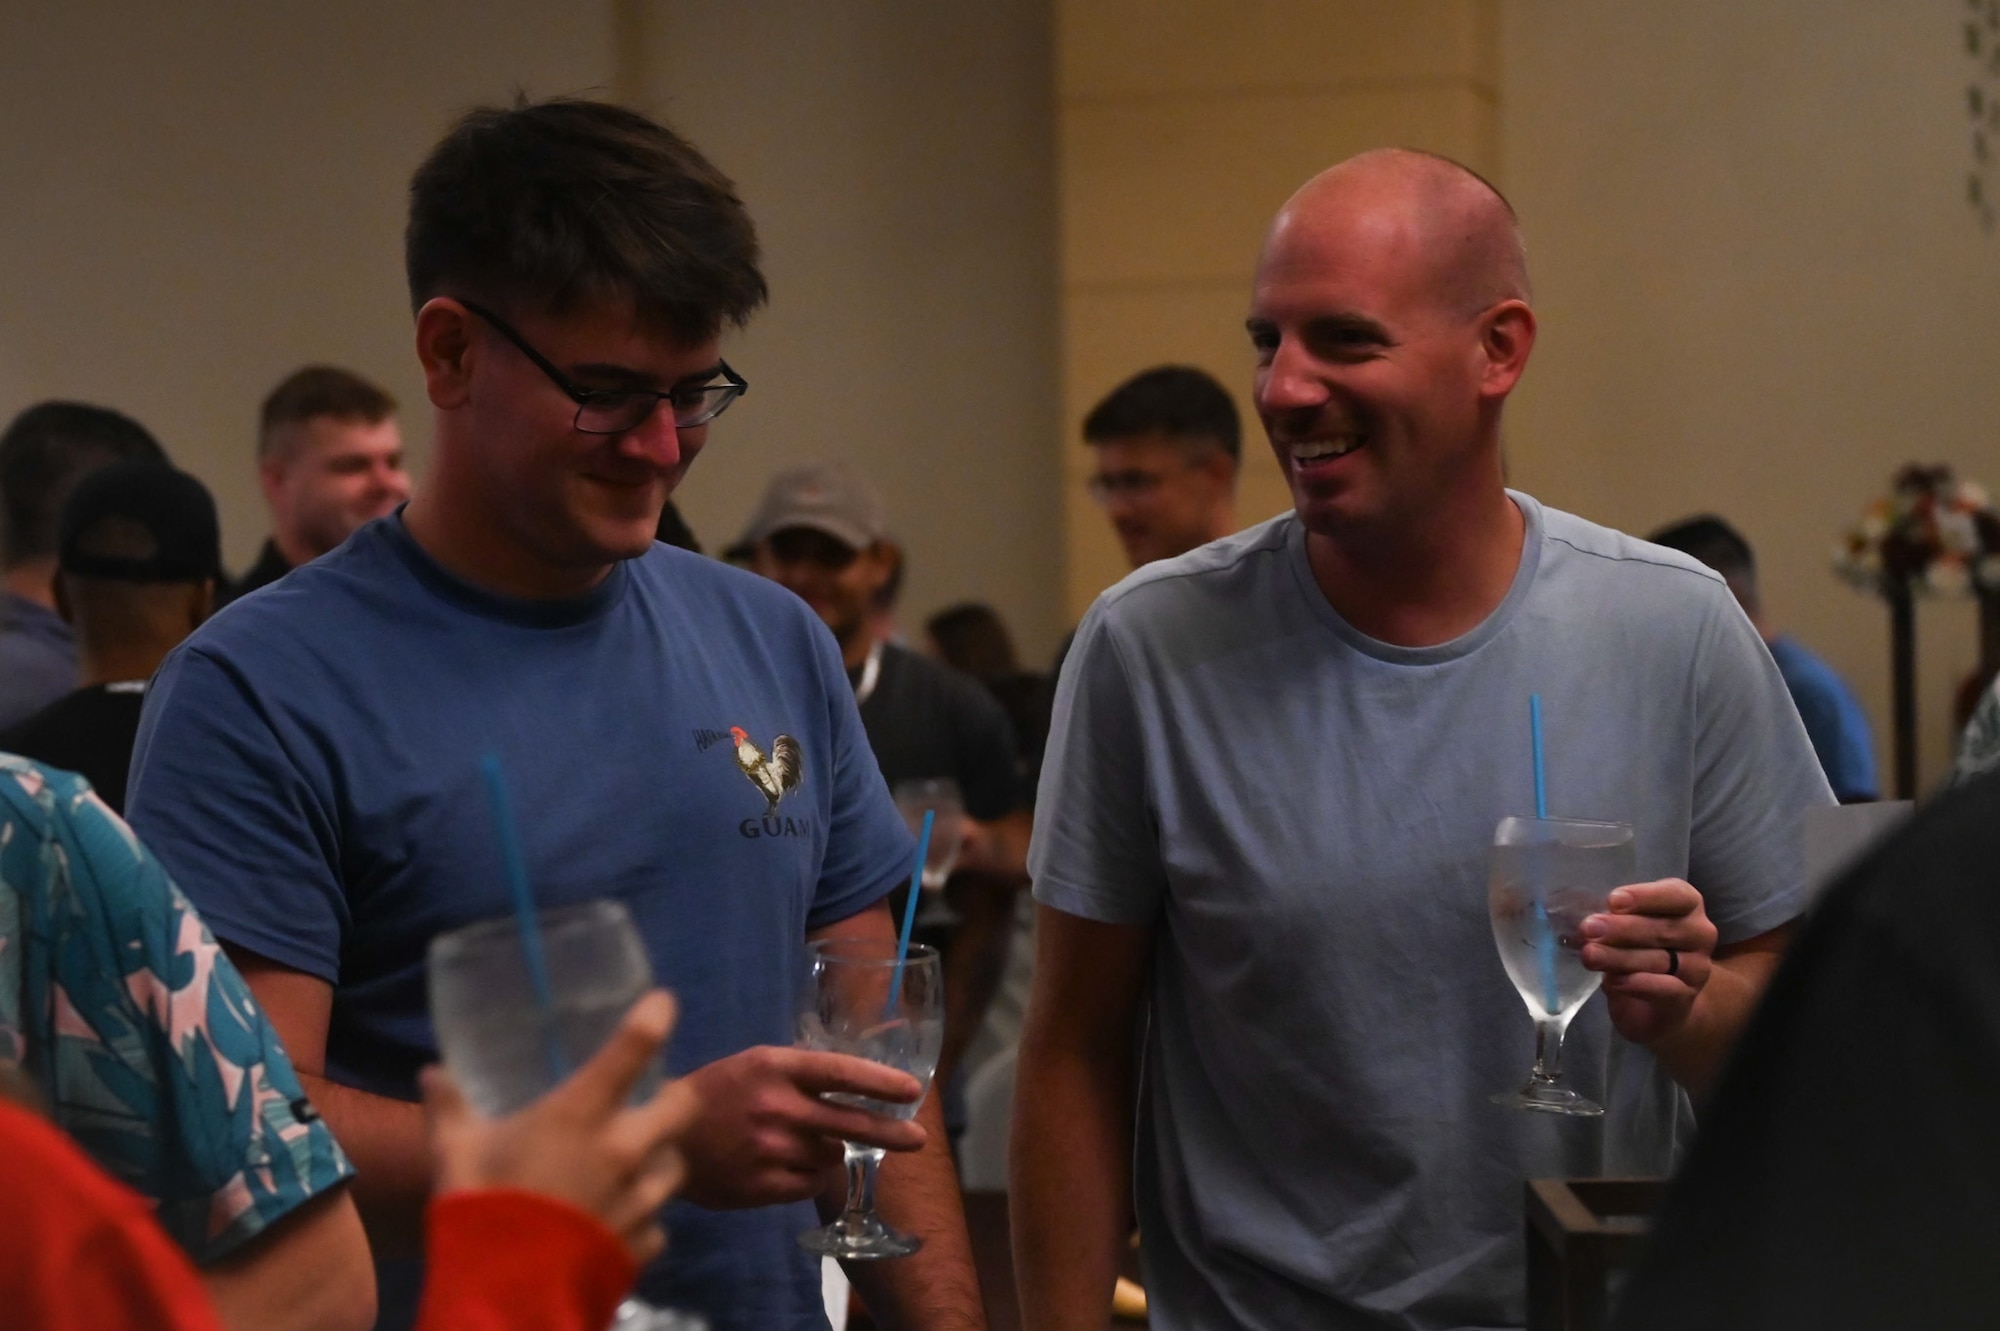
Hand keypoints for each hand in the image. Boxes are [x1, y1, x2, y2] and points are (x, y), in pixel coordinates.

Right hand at [420, 990, 697, 1265]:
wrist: (503, 1293)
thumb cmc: (480, 1207)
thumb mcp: (455, 1152)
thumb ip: (449, 1109)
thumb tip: (433, 1073)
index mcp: (582, 1115)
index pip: (635, 1048)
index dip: (656, 1017)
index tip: (662, 1004)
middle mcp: (624, 1150)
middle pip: (683, 1107)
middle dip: (677, 1098)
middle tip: (658, 1097)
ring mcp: (640, 1200)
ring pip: (675, 1166)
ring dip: (661, 1160)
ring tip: (638, 1163)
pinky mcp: (644, 1244)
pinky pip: (658, 1223)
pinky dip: (644, 1217)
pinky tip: (620, 1220)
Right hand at [676, 1046, 926, 1208]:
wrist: (661, 1141)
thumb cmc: (714, 1094)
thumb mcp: (755, 1065)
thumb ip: (800, 1073)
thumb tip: (858, 1083)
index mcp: (774, 1067)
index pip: (840, 1072)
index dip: (880, 1082)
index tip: (911, 1091)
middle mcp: (776, 1106)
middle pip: (849, 1122)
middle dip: (891, 1131)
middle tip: (919, 1139)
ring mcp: (770, 1149)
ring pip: (829, 1155)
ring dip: (827, 1151)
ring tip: (797, 1143)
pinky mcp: (763, 1186)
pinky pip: (809, 1184)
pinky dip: (807, 1176)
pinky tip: (784, 1165)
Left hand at [1580, 879, 1719, 1045]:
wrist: (1657, 1003)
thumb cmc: (1637, 948)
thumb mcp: (1624, 926)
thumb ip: (1609, 915)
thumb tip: (1572, 908)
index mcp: (1686, 905)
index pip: (1675, 895)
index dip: (1645, 897)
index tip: (1612, 901)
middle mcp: (1699, 934)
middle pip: (1663, 928)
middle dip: (1622, 928)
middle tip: (1588, 929)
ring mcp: (1696, 968)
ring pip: (1659, 959)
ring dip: (1620, 957)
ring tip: (1590, 955)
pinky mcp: (1686, 998)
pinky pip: (1665, 989)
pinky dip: (1637, 984)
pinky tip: (1612, 981)